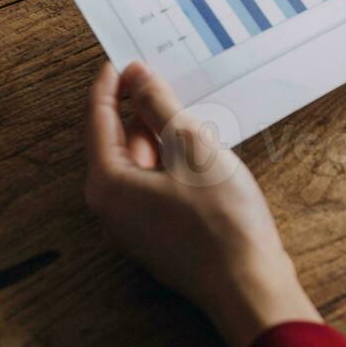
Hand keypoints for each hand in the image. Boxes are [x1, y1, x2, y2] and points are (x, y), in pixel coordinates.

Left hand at [83, 62, 321, 346]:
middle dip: (135, 109)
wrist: (248, 286)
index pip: (98, 121)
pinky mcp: (159, 236)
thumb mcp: (190, 147)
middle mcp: (112, 209)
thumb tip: (136, 77)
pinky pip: (154, 186)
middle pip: (116, 143)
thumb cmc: (219, 220)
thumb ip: (159, 107)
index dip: (110, 86)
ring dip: (156, 135)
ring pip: (139, 165)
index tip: (122, 60)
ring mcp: (135, 227)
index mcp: (108, 185)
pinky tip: (195, 149)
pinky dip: (168, 161)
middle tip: (157, 76)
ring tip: (182, 108)